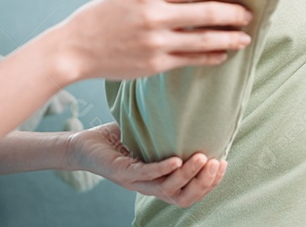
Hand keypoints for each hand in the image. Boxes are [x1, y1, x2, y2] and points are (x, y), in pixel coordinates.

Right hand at [58, 0, 252, 80]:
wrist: (75, 48)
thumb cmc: (104, 15)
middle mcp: (154, 15)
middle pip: (206, 12)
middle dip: (234, 12)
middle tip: (250, 12)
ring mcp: (155, 42)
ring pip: (204, 39)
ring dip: (230, 37)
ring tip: (245, 36)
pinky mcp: (155, 65)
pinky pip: (191, 60)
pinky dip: (212, 56)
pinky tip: (223, 53)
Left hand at [68, 122, 226, 207]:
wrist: (81, 145)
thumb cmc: (116, 140)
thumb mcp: (148, 134)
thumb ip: (168, 130)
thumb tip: (193, 108)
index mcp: (158, 180)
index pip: (190, 191)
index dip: (210, 183)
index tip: (224, 163)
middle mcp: (149, 185)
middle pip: (183, 197)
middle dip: (204, 183)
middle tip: (217, 163)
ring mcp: (135, 181)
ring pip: (168, 189)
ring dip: (188, 175)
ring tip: (203, 158)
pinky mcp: (121, 173)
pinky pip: (145, 174)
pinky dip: (162, 168)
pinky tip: (176, 158)